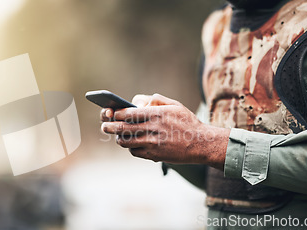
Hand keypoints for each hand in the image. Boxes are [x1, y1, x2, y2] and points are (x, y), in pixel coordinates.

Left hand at [100, 93, 229, 168]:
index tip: (111, 113)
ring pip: (126, 142)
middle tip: (105, 126)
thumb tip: (137, 100)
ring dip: (119, 138)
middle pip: (122, 128)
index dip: (116, 113)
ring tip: (117, 135)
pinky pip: (135, 152)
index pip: (128, 113)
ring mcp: (153, 143)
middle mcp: (153, 128)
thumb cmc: (187, 122)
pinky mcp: (154, 155)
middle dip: (110, 126)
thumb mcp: (174, 105)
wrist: (201, 144)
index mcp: (156, 114)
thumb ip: (155, 100)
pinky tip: (131, 144)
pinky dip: (130, 148)